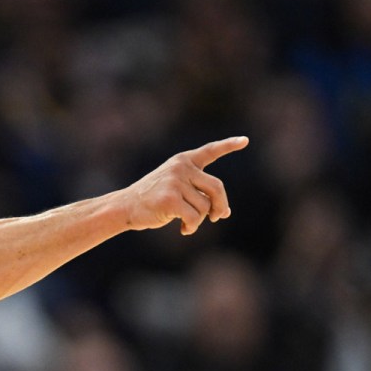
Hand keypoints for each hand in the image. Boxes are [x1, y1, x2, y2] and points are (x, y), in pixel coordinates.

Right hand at [121, 136, 248, 234]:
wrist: (126, 207)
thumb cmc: (153, 201)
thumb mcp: (177, 190)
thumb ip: (199, 194)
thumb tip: (225, 212)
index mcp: (183, 161)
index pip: (210, 151)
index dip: (228, 146)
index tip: (245, 141)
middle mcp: (181, 167)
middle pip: (217, 188)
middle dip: (220, 206)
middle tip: (218, 217)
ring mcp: (175, 181)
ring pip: (205, 206)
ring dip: (200, 220)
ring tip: (187, 223)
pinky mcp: (170, 198)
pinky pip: (194, 217)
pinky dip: (192, 227)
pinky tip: (184, 230)